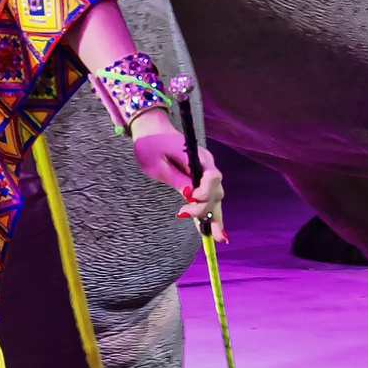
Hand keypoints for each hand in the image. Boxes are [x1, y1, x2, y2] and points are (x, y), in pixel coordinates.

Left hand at [131, 116, 225, 235]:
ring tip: (214, 237)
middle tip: (183, 214)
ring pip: (216, 197)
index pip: (212, 177)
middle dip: (205, 208)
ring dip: (214, 216)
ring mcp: (206, 171)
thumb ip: (176, 179)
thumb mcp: (157, 164)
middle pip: (216, 191)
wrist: (152, 131)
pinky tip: (215, 231)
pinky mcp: (201, 179)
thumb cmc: (151, 145)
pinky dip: (211, 213)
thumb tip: (190, 195)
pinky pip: (209, 197)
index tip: (189, 199)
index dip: (205, 192)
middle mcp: (207, 164)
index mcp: (197, 157)